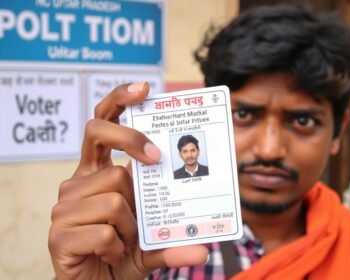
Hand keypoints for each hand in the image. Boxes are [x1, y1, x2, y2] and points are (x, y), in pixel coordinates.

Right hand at [48, 82, 208, 278]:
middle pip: (101, 142)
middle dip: (131, 142)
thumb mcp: (153, 242)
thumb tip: (203, 250)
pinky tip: (111, 253)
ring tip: (125, 240)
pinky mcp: (58, 234)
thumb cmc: (122, 255)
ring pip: (113, 197)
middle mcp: (78, 183)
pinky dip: (118, 246)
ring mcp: (65, 207)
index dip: (118, 101)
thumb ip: (174, 240)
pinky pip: (105, 231)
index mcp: (97, 173)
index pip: (101, 125)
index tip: (143, 87)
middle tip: (154, 157)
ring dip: (130, 225)